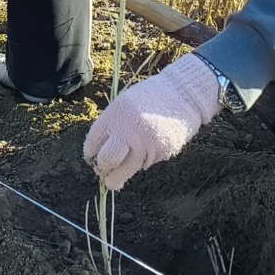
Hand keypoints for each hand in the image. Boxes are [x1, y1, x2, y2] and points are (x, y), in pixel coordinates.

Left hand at [82, 55, 223, 190]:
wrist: (184, 93)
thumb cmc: (151, 98)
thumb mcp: (125, 103)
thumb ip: (113, 125)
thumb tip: (100, 152)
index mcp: (115, 114)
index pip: (94, 142)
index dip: (91, 154)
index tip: (93, 158)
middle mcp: (129, 130)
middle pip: (107, 160)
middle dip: (102, 168)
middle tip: (103, 171)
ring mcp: (146, 143)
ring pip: (126, 170)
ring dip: (117, 178)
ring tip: (114, 182)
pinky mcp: (161, 152)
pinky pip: (145, 163)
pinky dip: (142, 162)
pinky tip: (146, 152)